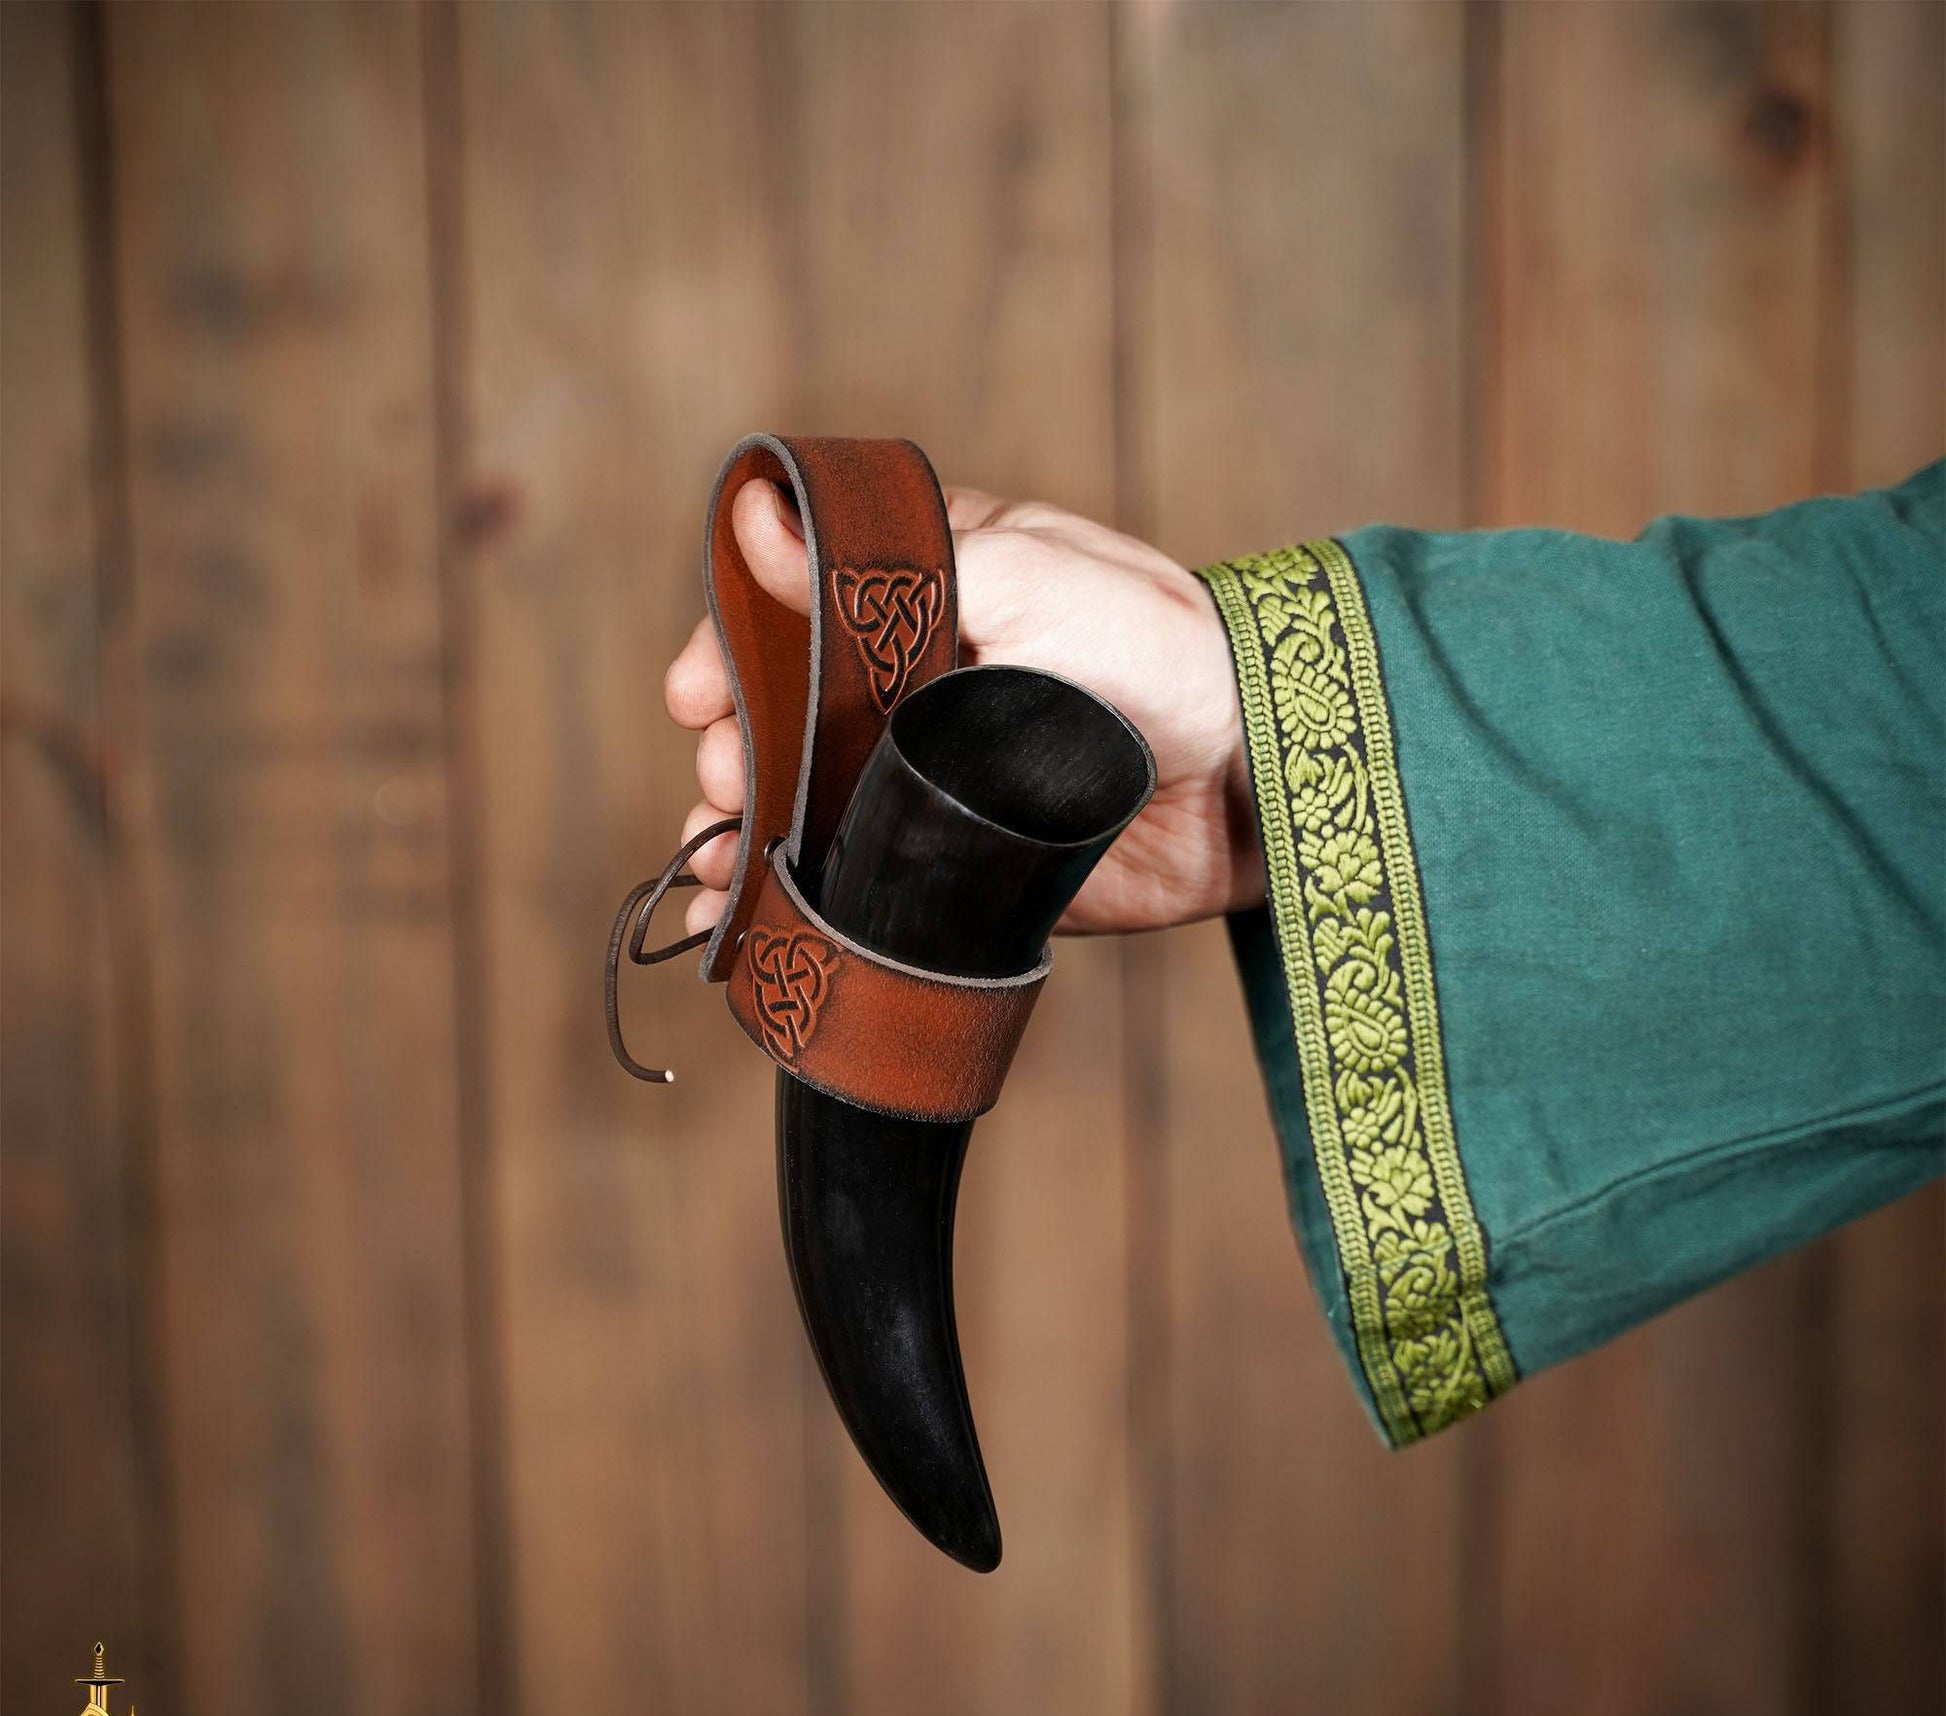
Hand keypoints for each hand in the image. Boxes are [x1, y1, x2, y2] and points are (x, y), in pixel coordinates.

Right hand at [663, 482, 1264, 935]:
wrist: (1253, 776)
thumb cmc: (1153, 649)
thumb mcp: (1026, 576)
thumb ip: (886, 570)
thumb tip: (757, 520)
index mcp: (931, 591)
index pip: (797, 609)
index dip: (733, 649)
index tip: (692, 696)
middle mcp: (922, 681)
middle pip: (786, 715)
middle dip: (737, 752)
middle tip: (728, 786)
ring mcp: (934, 774)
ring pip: (806, 803)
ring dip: (746, 833)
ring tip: (719, 865)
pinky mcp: (958, 859)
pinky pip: (856, 878)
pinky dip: (791, 902)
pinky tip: (740, 916)